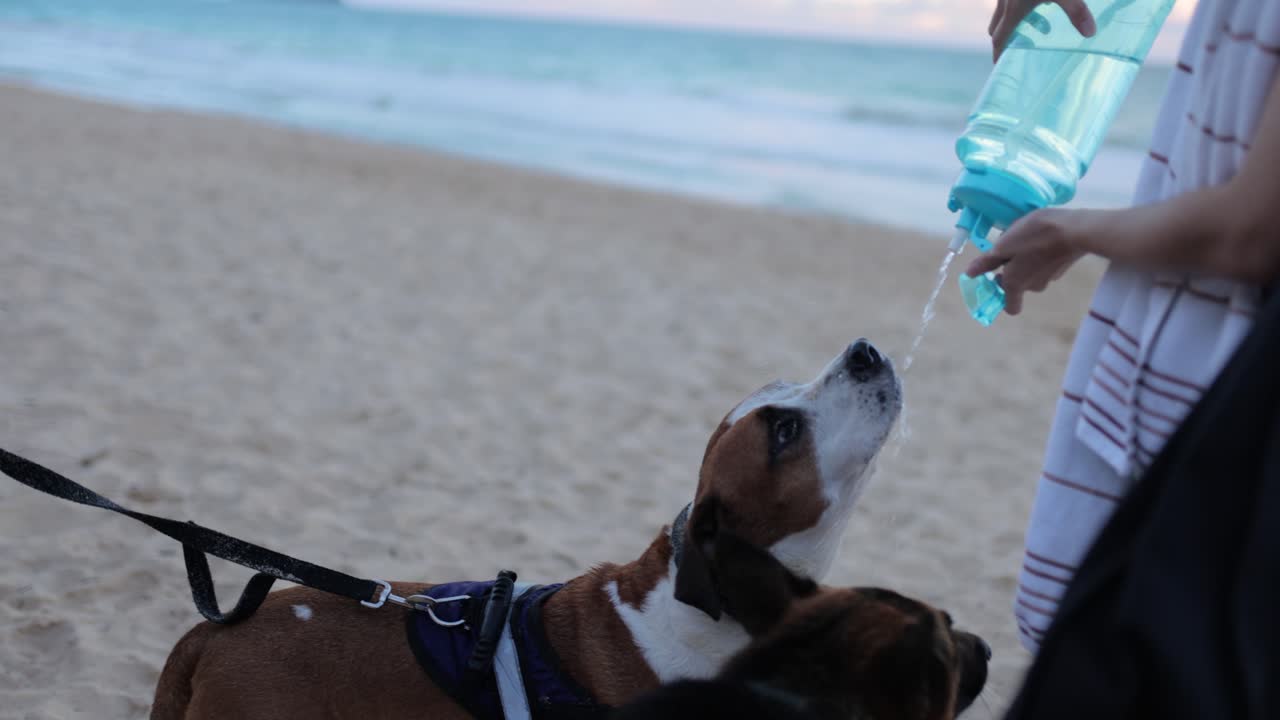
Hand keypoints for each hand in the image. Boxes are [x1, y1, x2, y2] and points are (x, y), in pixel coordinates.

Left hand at [963, 208, 1087, 315]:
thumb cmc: (1035, 236)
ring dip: (1026, 259)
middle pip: (1019, 286)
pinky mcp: (1064, 265)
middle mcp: (1034, 286)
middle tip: (1009, 248)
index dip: (1001, 297)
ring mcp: (1052, 277)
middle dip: (1012, 270)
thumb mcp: (1004, 245)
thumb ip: (987, 262)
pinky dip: (1042, 253)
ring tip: (1026, 238)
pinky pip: (1046, 263)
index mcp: (1016, 285)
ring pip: (1033, 273)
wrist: (1076, 230)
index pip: (1011, 307)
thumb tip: (969, 274)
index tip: (996, 277)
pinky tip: (1043, 236)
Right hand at [989, 0, 1096, 60]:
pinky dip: (1020, 3)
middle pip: (997, 27)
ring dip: (1016, 20)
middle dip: (1007, 39)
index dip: (999, 56)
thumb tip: (1091, 33)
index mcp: (1012, 11)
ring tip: (1042, 23)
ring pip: (1003, 11)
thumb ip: (1076, 11)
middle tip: (1023, 47)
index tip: (1000, 67)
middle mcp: (1004, 2)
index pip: (1000, 40)